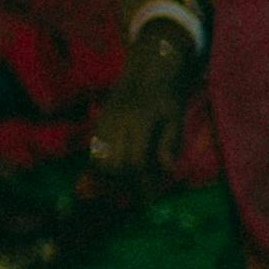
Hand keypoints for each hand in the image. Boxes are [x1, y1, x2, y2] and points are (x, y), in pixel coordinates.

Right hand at [87, 23, 199, 183]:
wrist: (147, 68)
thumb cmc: (166, 95)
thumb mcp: (175, 118)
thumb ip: (169, 144)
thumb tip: (167, 170)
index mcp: (139, 122)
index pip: (136, 161)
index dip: (141, 182)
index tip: (147, 200)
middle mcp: (117, 123)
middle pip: (112, 163)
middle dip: (121, 183)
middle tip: (131, 194)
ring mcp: (104, 121)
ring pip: (97, 157)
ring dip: (107, 175)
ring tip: (119, 185)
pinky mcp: (98, 121)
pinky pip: (93, 148)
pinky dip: (100, 162)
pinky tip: (111, 169)